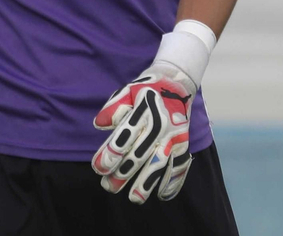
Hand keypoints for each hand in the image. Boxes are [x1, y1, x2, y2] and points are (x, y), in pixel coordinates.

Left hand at [90, 61, 195, 202]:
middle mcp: (161, 124)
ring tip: (134, 198)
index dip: (111, 153)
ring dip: (147, 182)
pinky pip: (181, 165)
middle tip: (108, 187)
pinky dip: (174, 181)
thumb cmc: (145, 90)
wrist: (176, 83)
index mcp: (144, 110)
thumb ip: (113, 107)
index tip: (98, 168)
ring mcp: (174, 135)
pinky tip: (162, 196)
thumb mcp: (127, 91)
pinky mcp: (184, 143)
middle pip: (140, 153)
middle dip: (123, 173)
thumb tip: (99, 124)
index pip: (125, 135)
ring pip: (160, 162)